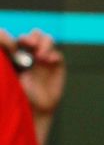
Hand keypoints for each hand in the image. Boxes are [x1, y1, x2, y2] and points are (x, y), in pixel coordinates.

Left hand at [0, 28, 65, 144]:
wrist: (35, 109)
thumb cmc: (19, 96)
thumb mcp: (10, 79)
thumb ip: (8, 64)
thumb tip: (6, 47)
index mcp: (19, 54)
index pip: (21, 39)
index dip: (22, 38)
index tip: (19, 45)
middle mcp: (32, 54)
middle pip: (35, 35)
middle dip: (33, 37)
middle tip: (30, 45)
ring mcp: (45, 59)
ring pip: (47, 40)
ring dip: (45, 44)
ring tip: (41, 56)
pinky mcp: (57, 65)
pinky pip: (57, 54)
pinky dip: (54, 55)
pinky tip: (49, 61)